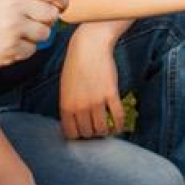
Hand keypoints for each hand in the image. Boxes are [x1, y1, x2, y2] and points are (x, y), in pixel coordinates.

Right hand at [0, 0, 65, 68]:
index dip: (63, 0)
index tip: (61, 6)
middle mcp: (12, 5)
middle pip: (52, 15)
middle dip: (45, 21)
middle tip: (27, 21)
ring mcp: (10, 28)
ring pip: (45, 34)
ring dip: (34, 36)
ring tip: (14, 32)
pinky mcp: (8, 49)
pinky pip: (32, 50)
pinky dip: (23, 49)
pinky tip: (6, 43)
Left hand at [59, 23, 125, 138]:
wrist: (89, 48)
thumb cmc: (76, 66)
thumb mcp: (66, 89)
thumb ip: (69, 106)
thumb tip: (76, 122)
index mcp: (66, 106)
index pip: (71, 133)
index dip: (78, 135)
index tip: (84, 132)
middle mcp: (80, 107)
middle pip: (87, 132)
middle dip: (92, 133)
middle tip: (97, 127)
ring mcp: (96, 101)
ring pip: (102, 128)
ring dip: (105, 131)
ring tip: (108, 128)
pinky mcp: (111, 94)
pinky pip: (117, 116)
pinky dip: (119, 124)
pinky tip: (119, 125)